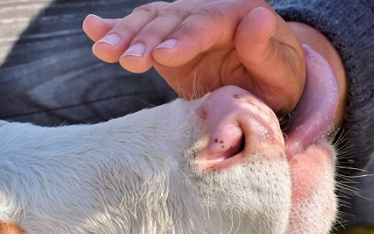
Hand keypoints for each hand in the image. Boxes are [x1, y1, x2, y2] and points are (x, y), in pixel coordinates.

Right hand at [83, 0, 306, 115]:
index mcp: (240, 12)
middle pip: (173, 20)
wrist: (266, 84)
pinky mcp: (167, 39)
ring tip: (104, 52)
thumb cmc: (278, 81)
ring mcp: (185, 22)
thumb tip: (258, 17)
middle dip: (147, 39)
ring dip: (125, 36)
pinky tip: (91, 28)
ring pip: (152, 21)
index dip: (185, 38)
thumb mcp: (282, 72)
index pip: (208, 22)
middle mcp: (209, 10)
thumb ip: (266, 49)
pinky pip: (141, 28)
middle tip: (127, 61)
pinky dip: (114, 27)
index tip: (164, 56)